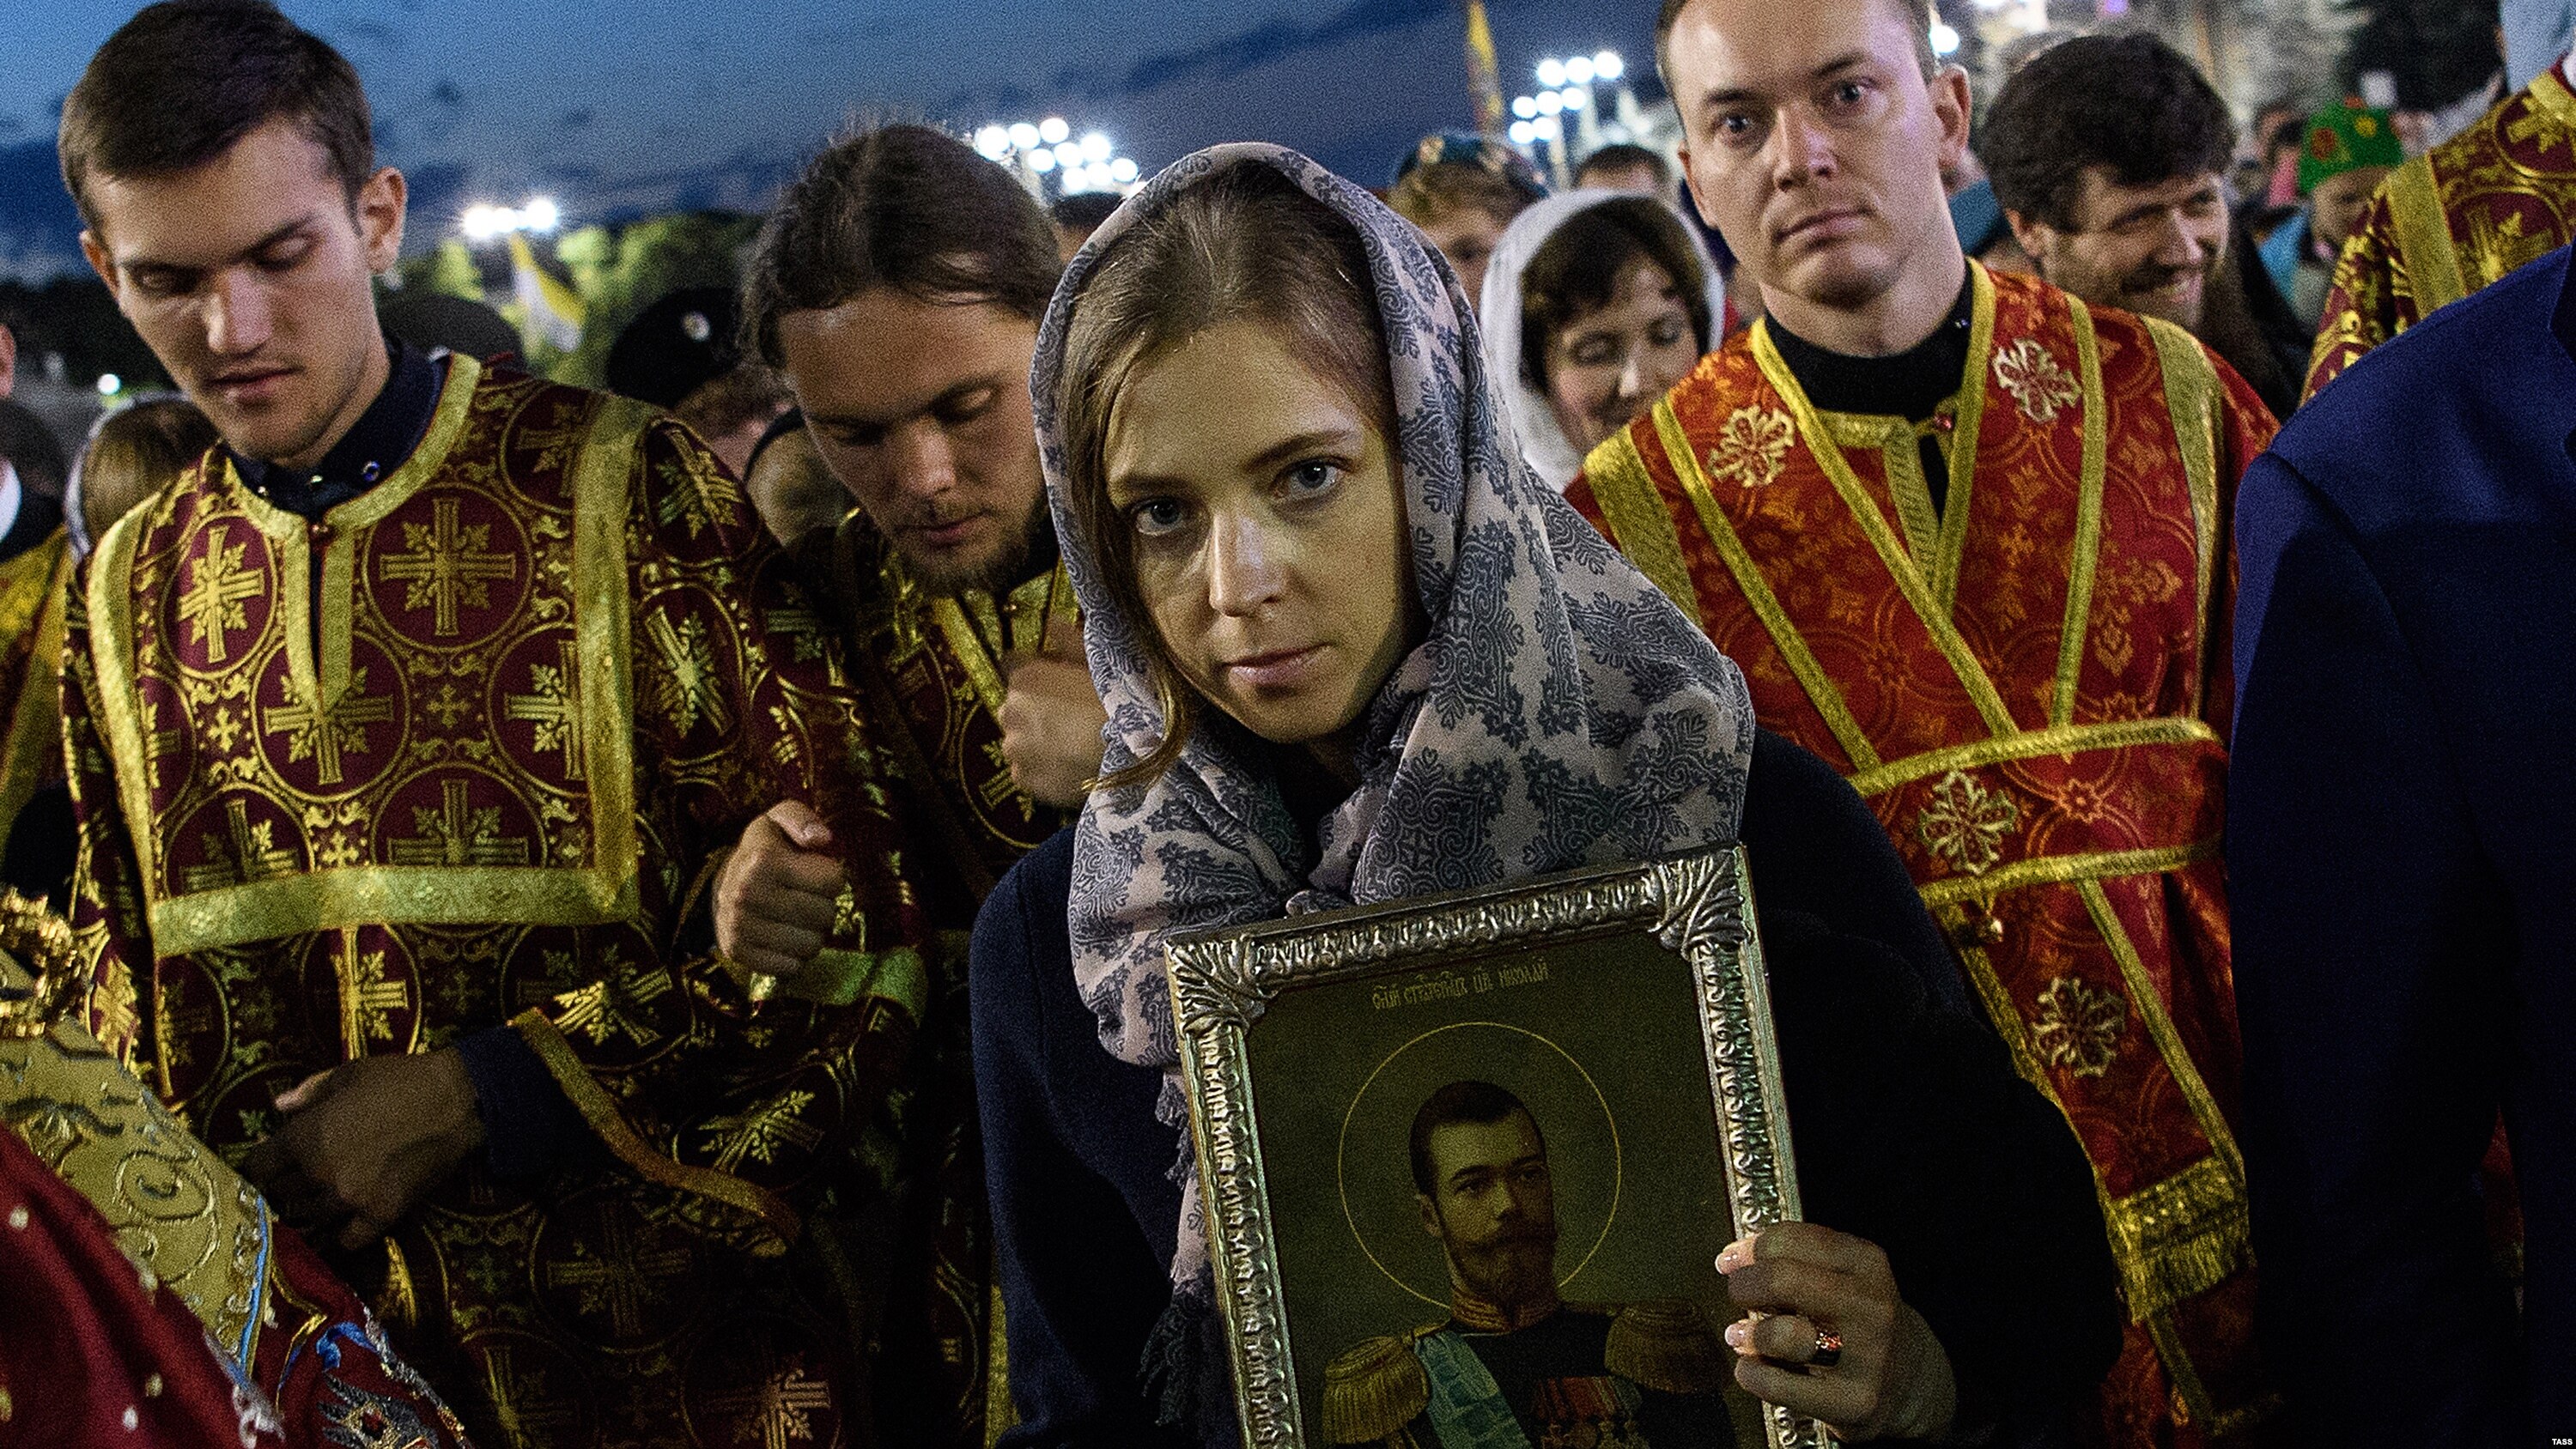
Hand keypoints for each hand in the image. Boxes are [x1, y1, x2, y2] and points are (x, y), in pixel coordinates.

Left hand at [237, 1049, 483, 1249]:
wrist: (456, 1101)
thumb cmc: (400, 1079)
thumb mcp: (349, 1074)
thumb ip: (308, 1092)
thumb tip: (278, 1106)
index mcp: (305, 1137)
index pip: (259, 1166)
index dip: (258, 1165)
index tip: (265, 1164)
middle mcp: (319, 1174)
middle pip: (281, 1195)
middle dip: (283, 1187)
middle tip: (293, 1181)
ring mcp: (349, 1199)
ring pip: (310, 1218)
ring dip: (310, 1210)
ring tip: (317, 1201)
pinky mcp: (380, 1215)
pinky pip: (347, 1240)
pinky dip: (340, 1236)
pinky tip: (343, 1226)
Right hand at [714, 800, 849, 976]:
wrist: (722, 886)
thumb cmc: (763, 851)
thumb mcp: (779, 821)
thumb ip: (803, 819)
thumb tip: (824, 839)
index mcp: (763, 860)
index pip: (834, 880)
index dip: (831, 877)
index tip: (814, 873)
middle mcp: (747, 894)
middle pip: (825, 915)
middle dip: (823, 906)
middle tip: (805, 897)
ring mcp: (740, 926)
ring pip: (812, 945)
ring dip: (811, 934)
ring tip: (795, 918)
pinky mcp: (738, 953)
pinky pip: (791, 967)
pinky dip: (794, 957)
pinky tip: (783, 937)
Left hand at [999, 627, 1107, 809]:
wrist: (1130, 752)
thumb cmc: (1117, 700)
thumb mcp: (1098, 663)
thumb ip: (1069, 641)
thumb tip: (1052, 621)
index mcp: (1026, 676)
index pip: (1014, 666)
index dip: (1039, 674)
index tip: (1059, 682)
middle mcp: (1010, 709)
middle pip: (1015, 706)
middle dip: (1035, 710)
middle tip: (1070, 718)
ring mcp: (1014, 748)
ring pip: (1020, 741)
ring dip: (1036, 742)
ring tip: (1071, 747)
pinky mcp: (1023, 779)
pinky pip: (1027, 771)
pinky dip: (1041, 770)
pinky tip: (1068, 768)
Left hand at [1717, 1222, 1957, 1441]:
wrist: (1911, 1380)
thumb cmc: (1859, 1319)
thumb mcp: (1846, 1275)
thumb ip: (1796, 1259)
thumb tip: (1733, 1257)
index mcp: (1868, 1263)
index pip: (1790, 1240)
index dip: (1749, 1250)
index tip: (1732, 1260)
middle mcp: (1872, 1307)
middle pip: (1783, 1280)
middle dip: (1744, 1286)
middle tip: (1737, 1295)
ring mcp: (1868, 1357)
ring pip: (1785, 1335)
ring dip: (1750, 1335)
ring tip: (1741, 1335)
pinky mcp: (1855, 1402)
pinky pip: (1780, 1385)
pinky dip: (1752, 1374)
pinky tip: (1751, 1368)